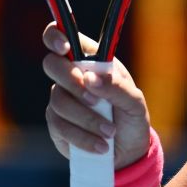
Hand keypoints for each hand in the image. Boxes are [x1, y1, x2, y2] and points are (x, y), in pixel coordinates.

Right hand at [41, 23, 150, 169]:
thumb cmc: (132, 117)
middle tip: (95, 101)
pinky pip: (60, 125)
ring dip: (86, 118)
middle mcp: (72, 75)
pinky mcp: (56, 123)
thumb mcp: (134, 102)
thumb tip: (90, 78)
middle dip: (72, 82)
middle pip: (52, 64)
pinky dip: (83, 136)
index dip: (56, 35)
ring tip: (109, 132)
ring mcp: (61, 99)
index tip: (64, 47)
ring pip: (58, 100)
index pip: (62, 36)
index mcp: (92, 60)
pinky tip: (101, 145)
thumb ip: (116, 87)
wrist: (127, 151)